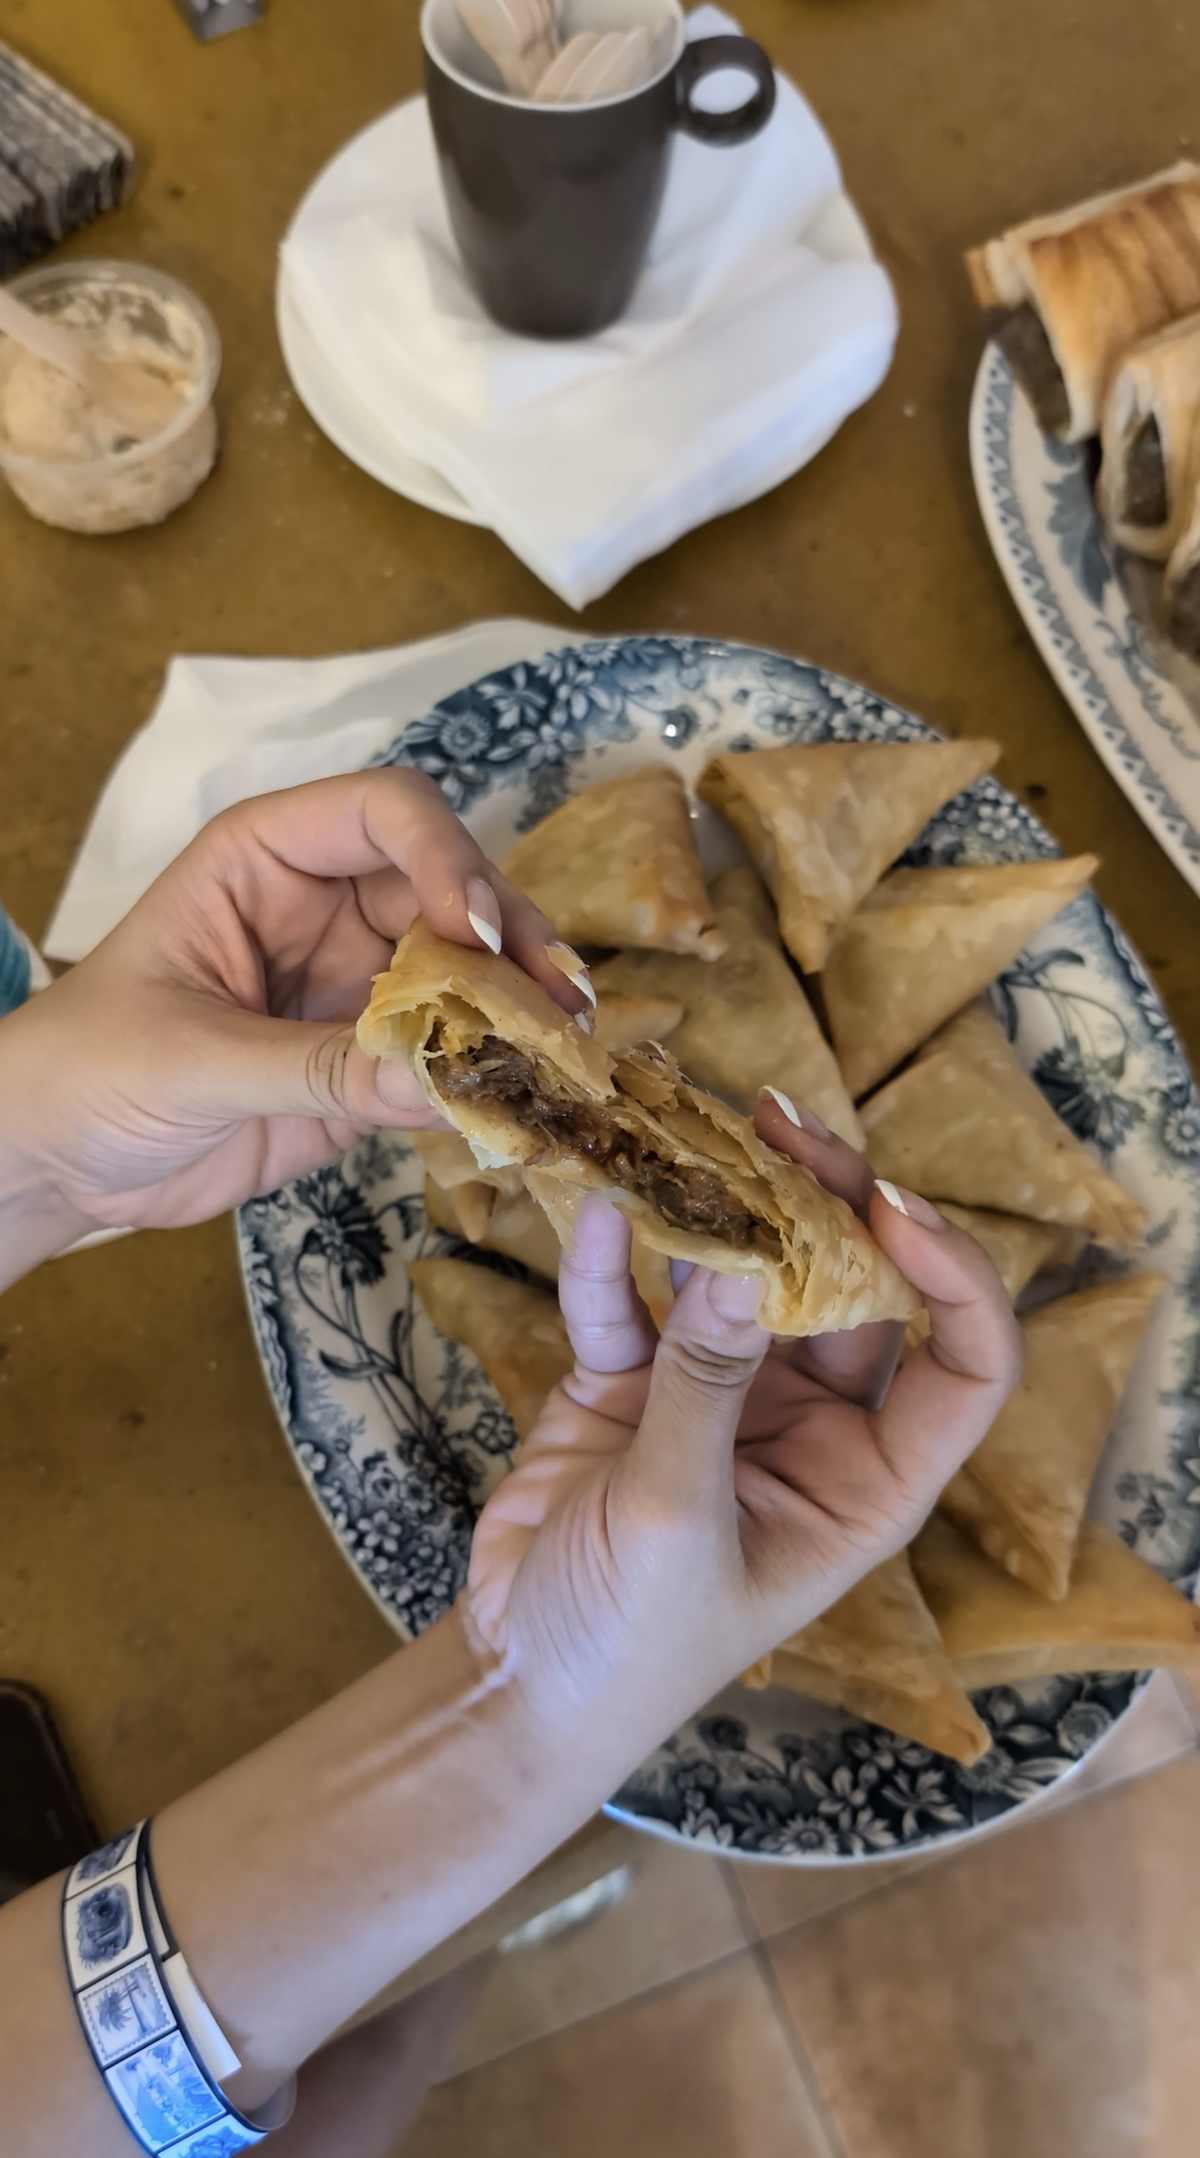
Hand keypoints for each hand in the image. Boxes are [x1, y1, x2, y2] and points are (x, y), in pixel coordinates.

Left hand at [0, 771, 586, 1259]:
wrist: (54, 1161)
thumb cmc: (85, 1070)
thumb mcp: (189, 1060)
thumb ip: (312, 1067)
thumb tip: (438, 1082)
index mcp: (268, 860)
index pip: (385, 814)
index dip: (443, 857)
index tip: (472, 930)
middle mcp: (327, 909)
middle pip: (450, 891)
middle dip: (509, 940)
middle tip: (560, 1002)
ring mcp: (355, 986)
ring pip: (466, 974)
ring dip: (520, 1007)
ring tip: (569, 1049)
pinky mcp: (371, 1064)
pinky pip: (449, 1056)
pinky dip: (495, 1072)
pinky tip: (537, 1094)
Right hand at [466, 1105, 1023, 1756]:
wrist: (515, 1679)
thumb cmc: (632, 1643)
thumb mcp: (679, 1521)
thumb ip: (705, 1390)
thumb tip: (742, 1263)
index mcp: (869, 1480)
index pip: (963, 1364)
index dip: (953, 1278)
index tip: (890, 1204)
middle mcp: (811, 1425)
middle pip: (848, 1288)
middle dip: (820, 1202)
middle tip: (776, 1124)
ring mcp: (721, 1396)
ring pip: (739, 1274)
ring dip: (716, 1205)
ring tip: (691, 1129)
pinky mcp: (632, 1382)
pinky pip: (633, 1302)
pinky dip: (612, 1258)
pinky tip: (595, 1208)